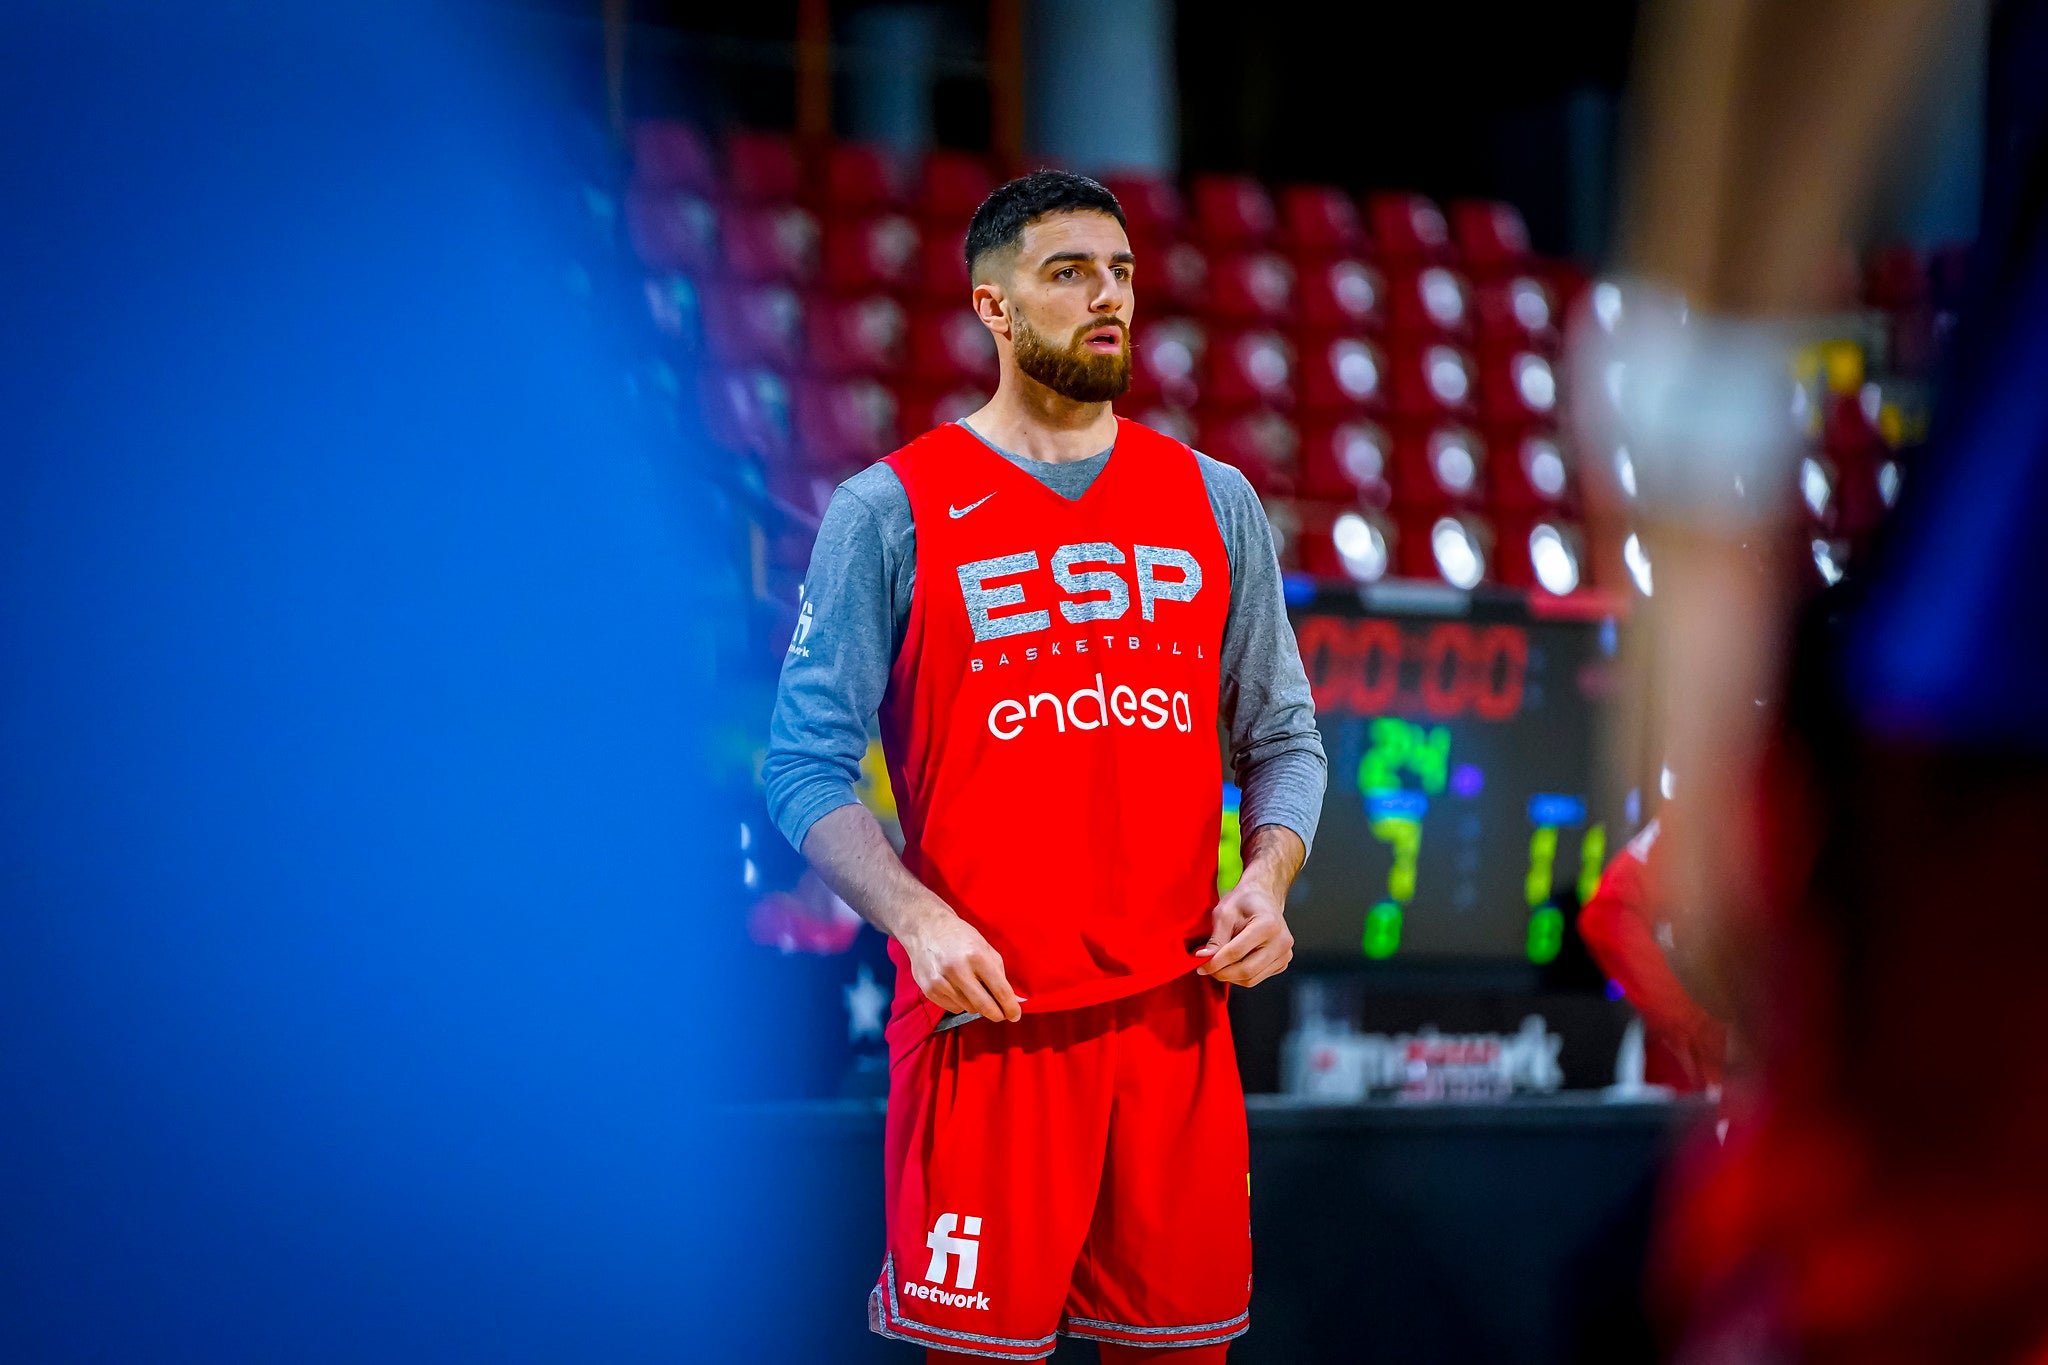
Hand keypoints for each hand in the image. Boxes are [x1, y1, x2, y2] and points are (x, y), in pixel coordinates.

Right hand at [897, 903, 1023, 1022]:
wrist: (925, 927)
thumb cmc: (959, 936)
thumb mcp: (984, 947)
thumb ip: (999, 972)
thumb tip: (1013, 999)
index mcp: (976, 955)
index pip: (999, 990)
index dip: (1010, 1007)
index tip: (1015, 1015)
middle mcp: (958, 969)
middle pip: (984, 1006)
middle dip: (997, 1014)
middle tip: (1001, 1014)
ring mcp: (941, 981)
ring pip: (969, 1008)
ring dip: (977, 1005)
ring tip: (974, 989)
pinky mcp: (929, 989)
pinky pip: (953, 1008)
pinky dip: (961, 1003)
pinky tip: (958, 989)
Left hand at [1195, 876, 1293, 986]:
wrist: (1265, 896)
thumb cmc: (1244, 901)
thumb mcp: (1224, 913)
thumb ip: (1216, 938)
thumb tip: (1204, 958)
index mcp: (1268, 925)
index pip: (1236, 952)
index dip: (1215, 963)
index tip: (1200, 966)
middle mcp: (1281, 942)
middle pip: (1246, 970)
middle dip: (1222, 973)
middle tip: (1207, 969)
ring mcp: (1285, 953)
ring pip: (1252, 979)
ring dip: (1231, 976)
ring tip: (1219, 965)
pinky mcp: (1283, 962)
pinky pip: (1258, 977)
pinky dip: (1242, 975)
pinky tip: (1234, 963)